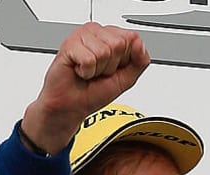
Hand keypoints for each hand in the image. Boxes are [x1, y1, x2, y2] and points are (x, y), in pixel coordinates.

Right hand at [21, 22, 150, 154]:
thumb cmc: (93, 92)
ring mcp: (82, 36)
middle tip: (98, 72)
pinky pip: (89, 59)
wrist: (71, 106)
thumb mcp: (126, 79)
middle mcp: (97, 32)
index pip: (132, 38)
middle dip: (111, 66)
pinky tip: (79, 71)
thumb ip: (140, 61)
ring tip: (88, 72)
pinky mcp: (70, 44)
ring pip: (104, 51)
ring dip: (97, 70)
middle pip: (119, 44)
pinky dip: (86, 72)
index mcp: (111, 36)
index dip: (124, 61)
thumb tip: (139, 43)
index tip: (112, 69)